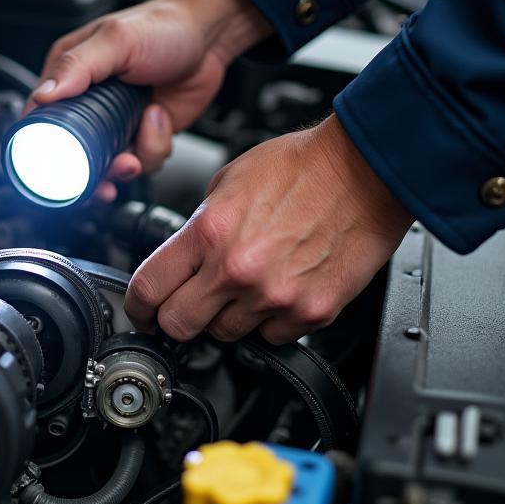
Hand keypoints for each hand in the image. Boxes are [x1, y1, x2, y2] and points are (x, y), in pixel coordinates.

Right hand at [30, 0, 269, 199]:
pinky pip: (141, 160)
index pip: (41, 121)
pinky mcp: (142, 134)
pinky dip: (154, 147)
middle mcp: (88, 102)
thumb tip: (43, 95)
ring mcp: (116, 121)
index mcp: (69, 76)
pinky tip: (159, 119)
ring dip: (129, 161)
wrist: (209, 37)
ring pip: (110, 164)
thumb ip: (77, 67)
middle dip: (93, 171)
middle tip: (108, 172)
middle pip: (75, 155)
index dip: (44, 151)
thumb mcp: (115, 41)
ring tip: (143, 136)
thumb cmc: (163, 26)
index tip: (59, 168)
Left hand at [124, 114, 413, 343]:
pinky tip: (280, 289)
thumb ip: (201, 226)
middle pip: (178, 325)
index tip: (141, 310)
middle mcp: (237, 270)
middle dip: (175, 318)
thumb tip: (186, 256)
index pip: (148, 288)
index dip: (137, 305)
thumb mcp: (228, 182)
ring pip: (226, 335)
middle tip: (185, 307)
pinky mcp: (311, 313)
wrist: (367, 171)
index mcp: (209, 233)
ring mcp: (274, 297)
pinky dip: (271, 320)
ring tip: (248, 284)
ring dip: (227, 317)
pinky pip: (273, 336)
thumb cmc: (303, 167)